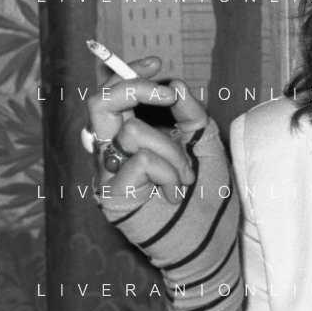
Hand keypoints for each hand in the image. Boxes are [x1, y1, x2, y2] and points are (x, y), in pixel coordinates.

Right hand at [86, 56, 242, 310]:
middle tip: (167, 99)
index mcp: (136, 136)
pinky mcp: (110, 195)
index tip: (157, 64)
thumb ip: (191, 115)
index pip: (117, 94)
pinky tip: (174, 192)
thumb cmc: (208, 200)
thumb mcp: (207, 147)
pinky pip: (138, 160)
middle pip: (101, 101)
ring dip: (170, 149)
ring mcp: (109, 173)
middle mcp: (116, 151)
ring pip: (129, 132)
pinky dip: (166, 170)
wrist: (210, 246)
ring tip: (184, 176)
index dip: (131, 72)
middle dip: (136, 90)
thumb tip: (175, 86)